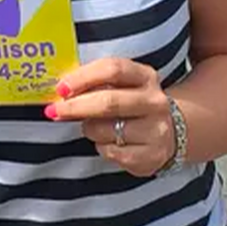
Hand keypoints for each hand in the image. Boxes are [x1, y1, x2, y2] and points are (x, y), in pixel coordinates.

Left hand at [46, 58, 175, 176]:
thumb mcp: (123, 84)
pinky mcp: (152, 156)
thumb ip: (97, 82)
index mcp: (145, 76)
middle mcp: (154, 102)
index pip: (112, 69)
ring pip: (106, 130)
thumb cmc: (132, 102)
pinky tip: (107, 140)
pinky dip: (101, 146)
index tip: (61, 87)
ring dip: (88, 128)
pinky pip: (112, 152)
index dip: (83, 77)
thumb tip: (61, 90)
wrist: (172, 131)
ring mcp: (157, 130)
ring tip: (90, 125)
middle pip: (109, 102)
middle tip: (54, 111)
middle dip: (75, 107)